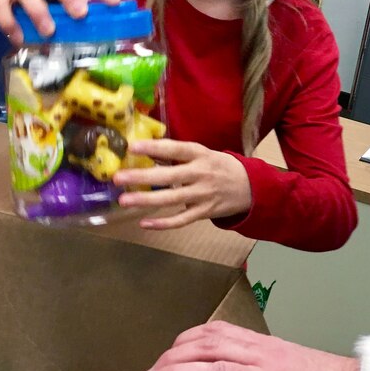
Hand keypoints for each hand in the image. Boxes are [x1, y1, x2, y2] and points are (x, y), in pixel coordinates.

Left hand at [113, 139, 252, 228]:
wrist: (250, 187)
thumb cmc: (220, 167)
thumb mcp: (204, 155)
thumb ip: (179, 155)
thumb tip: (147, 152)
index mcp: (201, 155)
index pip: (176, 149)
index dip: (155, 148)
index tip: (133, 147)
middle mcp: (201, 174)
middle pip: (169, 176)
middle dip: (142, 177)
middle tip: (118, 177)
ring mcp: (203, 195)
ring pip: (172, 199)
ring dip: (146, 201)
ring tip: (124, 200)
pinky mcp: (204, 212)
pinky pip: (181, 219)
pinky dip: (163, 223)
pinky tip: (144, 223)